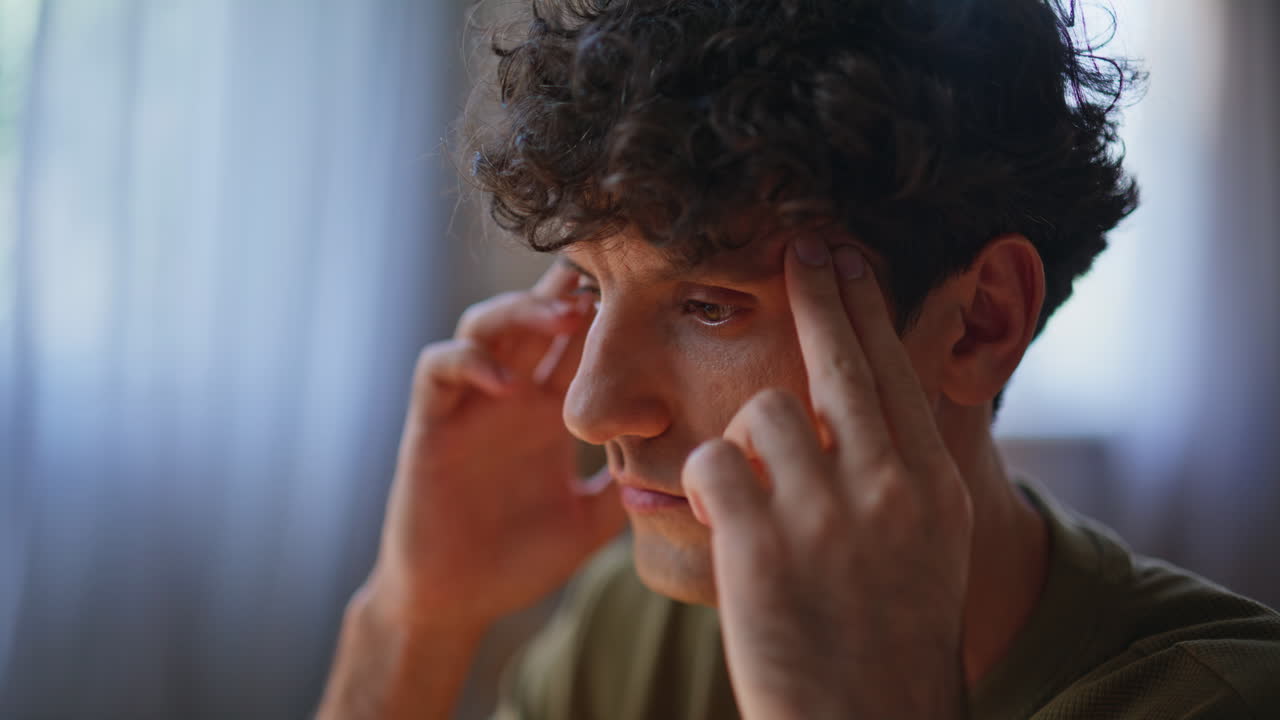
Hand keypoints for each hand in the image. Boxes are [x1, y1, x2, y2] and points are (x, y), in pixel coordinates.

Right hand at [368, 261, 626, 630]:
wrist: (458, 602)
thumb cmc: (521, 560)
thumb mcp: (591, 520)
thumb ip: (626, 486)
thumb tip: (687, 465)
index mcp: (552, 409)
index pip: (580, 338)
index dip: (607, 309)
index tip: (651, 292)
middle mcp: (512, 394)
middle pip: (535, 312)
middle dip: (569, 288)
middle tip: (611, 281)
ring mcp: (469, 403)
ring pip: (486, 322)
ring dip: (524, 309)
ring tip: (567, 317)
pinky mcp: (430, 423)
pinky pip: (437, 367)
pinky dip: (468, 362)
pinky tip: (508, 384)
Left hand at [681, 237, 973, 718]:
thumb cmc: (889, 647)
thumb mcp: (926, 552)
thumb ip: (902, 478)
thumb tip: (871, 409)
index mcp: (932, 488)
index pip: (895, 371)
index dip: (866, 307)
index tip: (845, 259)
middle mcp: (889, 489)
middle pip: (843, 358)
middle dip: (819, 291)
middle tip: (800, 246)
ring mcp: (826, 516)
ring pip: (762, 412)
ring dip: (739, 440)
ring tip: (742, 492)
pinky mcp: (762, 547)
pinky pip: (714, 466)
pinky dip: (706, 485)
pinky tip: (718, 519)